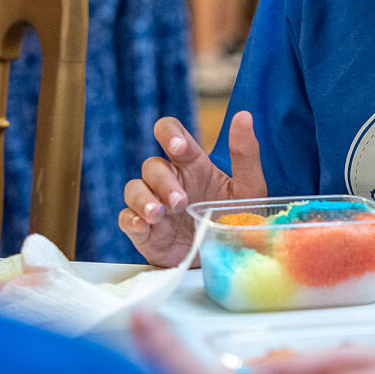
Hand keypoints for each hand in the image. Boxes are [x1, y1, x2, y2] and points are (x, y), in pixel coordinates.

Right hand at [118, 111, 266, 266]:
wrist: (228, 258)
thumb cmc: (236, 217)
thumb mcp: (249, 187)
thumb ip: (246, 153)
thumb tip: (244, 115)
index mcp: (192, 164)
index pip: (170, 132)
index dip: (168, 132)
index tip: (177, 146)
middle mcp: (170, 180)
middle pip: (152, 165)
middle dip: (164, 181)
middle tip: (181, 201)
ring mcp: (154, 204)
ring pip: (134, 188)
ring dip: (143, 199)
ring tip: (159, 213)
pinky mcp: (144, 231)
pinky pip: (125, 218)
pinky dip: (131, 218)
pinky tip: (144, 224)